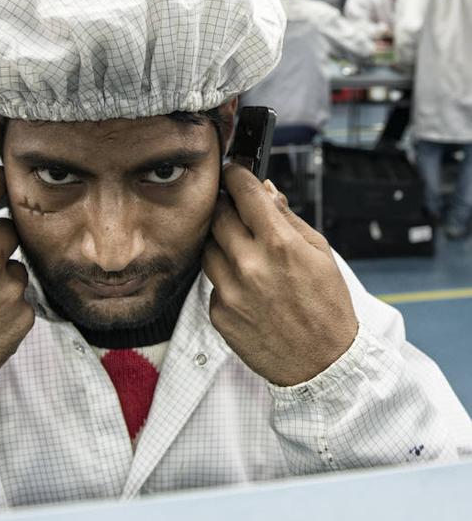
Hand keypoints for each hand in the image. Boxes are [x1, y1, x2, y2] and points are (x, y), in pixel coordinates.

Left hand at [202, 164, 357, 386]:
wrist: (324, 365)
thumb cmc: (326, 306)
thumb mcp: (320, 253)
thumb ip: (287, 218)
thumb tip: (265, 190)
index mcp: (279, 243)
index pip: (243, 191)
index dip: (235, 175)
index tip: (233, 171)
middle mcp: (250, 264)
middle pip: (217, 215)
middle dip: (226, 208)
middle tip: (237, 212)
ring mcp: (231, 290)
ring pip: (208, 247)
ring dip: (222, 243)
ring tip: (246, 256)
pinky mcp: (219, 313)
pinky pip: (212, 281)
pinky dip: (225, 278)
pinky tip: (247, 288)